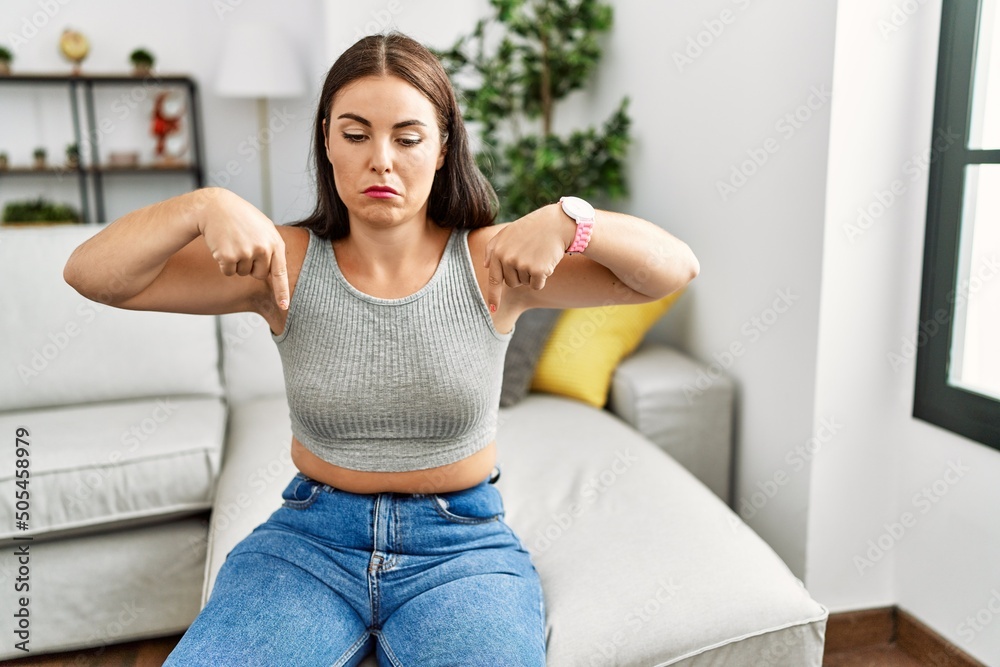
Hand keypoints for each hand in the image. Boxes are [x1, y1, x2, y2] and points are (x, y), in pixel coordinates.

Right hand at [198, 190, 289, 309]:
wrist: (215, 207)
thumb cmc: (241, 217)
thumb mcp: (264, 228)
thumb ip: (273, 248)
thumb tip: (276, 272)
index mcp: (275, 242)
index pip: (280, 272)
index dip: (281, 291)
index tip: (284, 306)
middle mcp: (263, 249)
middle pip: (259, 275)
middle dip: (251, 266)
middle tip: (243, 246)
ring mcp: (245, 253)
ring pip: (242, 273)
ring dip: (236, 262)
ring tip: (233, 241)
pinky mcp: (228, 256)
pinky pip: (228, 272)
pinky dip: (223, 263)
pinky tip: (222, 246)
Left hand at [483, 204, 574, 311]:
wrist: (555, 224)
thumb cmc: (531, 228)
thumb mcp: (508, 232)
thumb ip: (492, 247)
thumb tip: (485, 266)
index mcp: (498, 251)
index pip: (493, 279)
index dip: (494, 296)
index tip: (493, 310)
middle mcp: (507, 259)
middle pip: (512, 283)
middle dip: (520, 275)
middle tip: (529, 257)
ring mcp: (522, 265)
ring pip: (525, 284)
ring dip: (532, 274)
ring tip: (537, 255)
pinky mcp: (538, 270)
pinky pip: (537, 285)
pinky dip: (542, 278)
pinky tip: (546, 262)